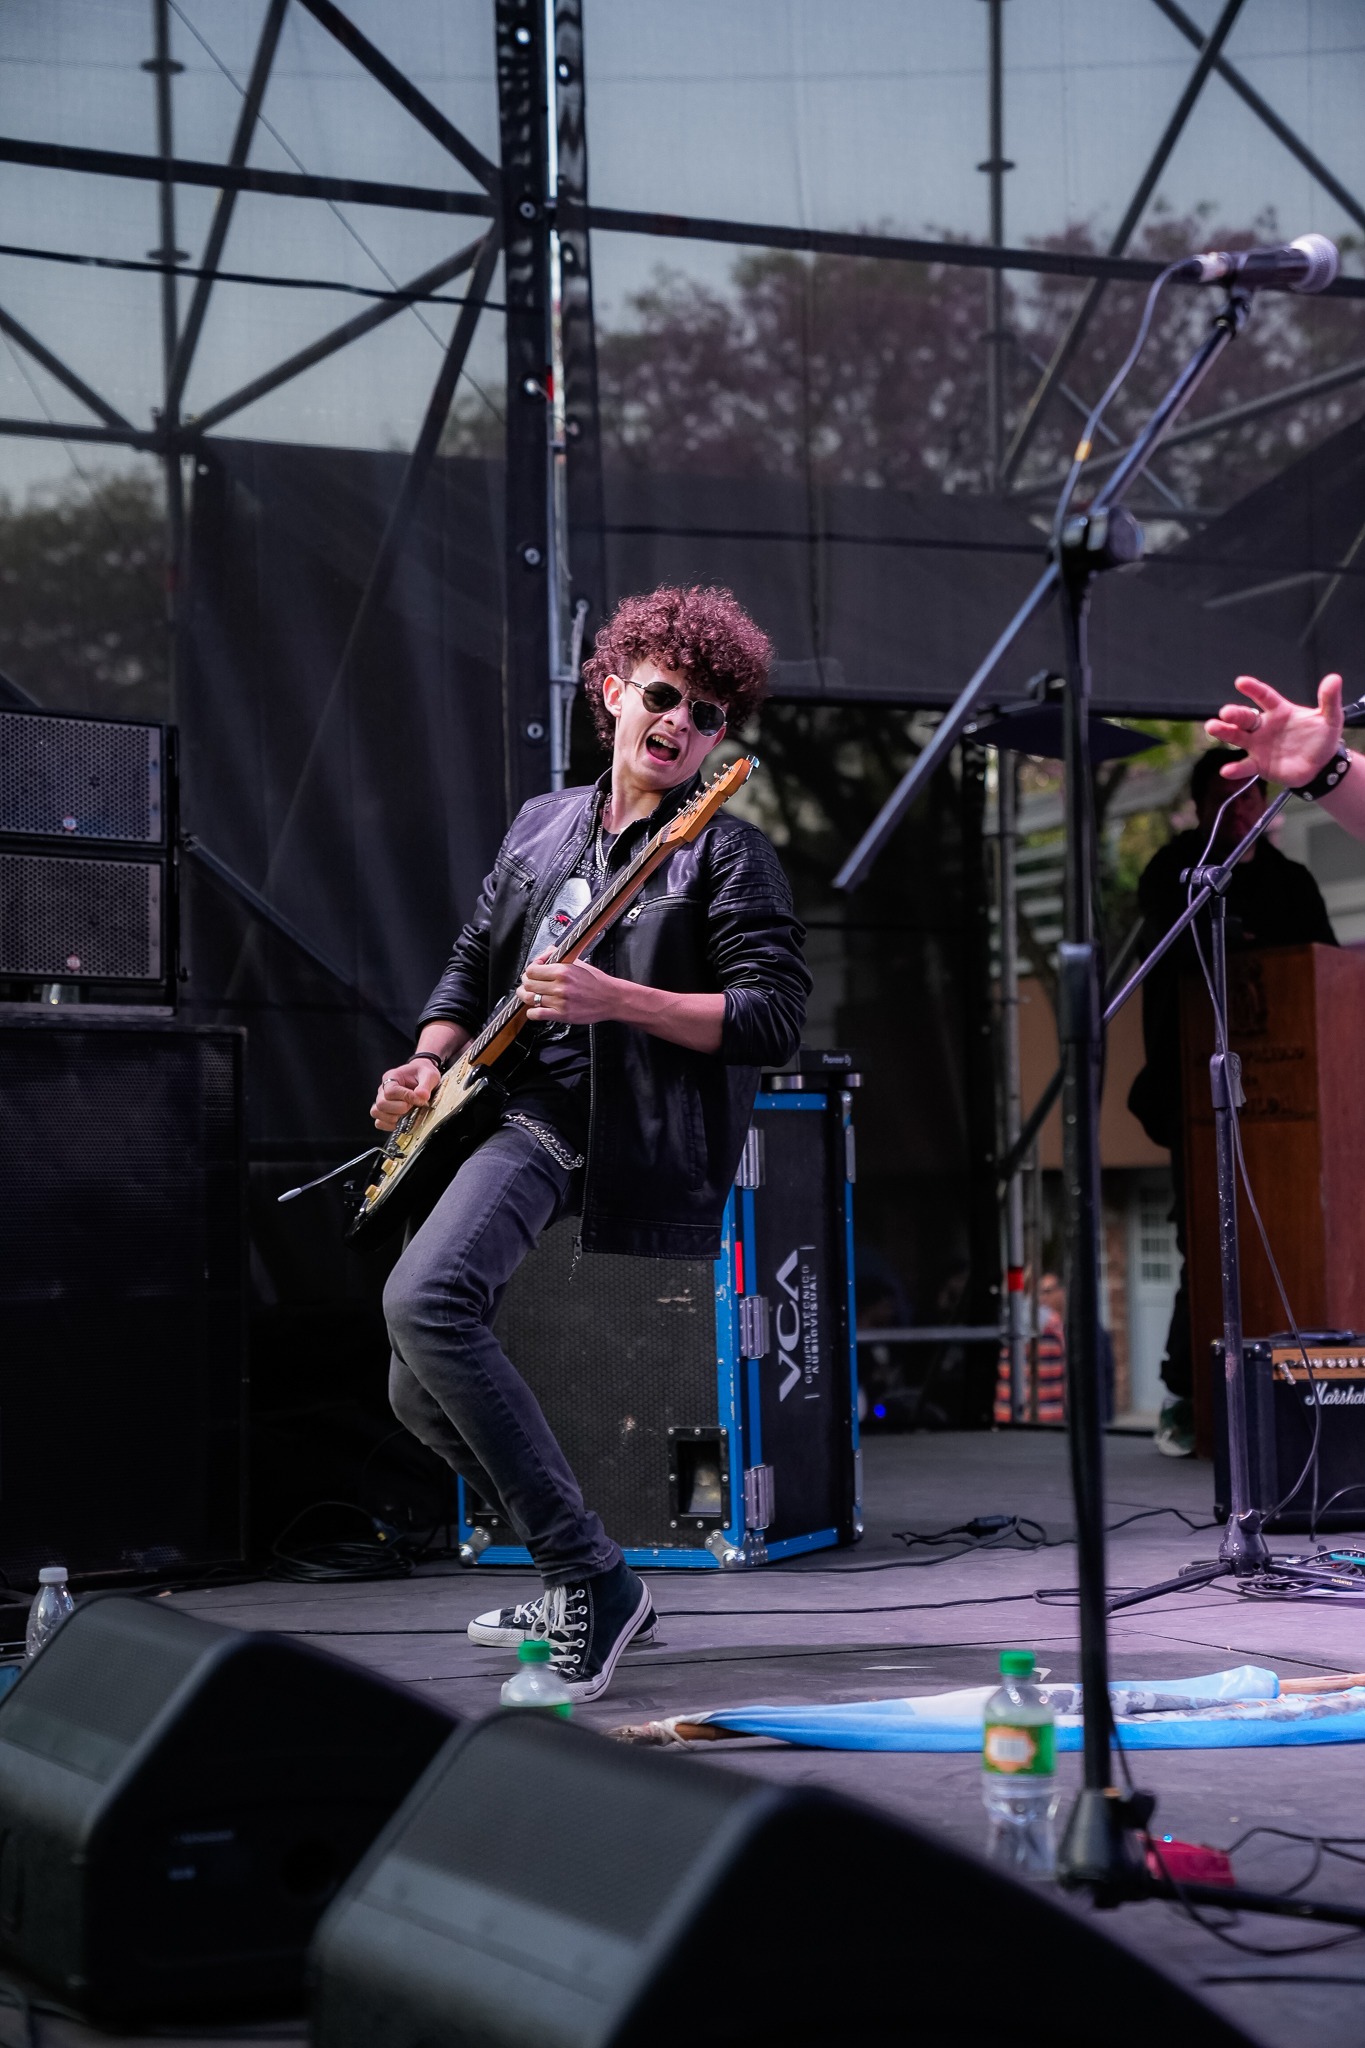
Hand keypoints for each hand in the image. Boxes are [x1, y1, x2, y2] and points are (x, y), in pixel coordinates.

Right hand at [370, 1058, 439, 1131]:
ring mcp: (382, 1101)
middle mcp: (383, 1089)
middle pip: (381, 1103)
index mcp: (391, 1077)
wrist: (422, 1077)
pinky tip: (402, 1121)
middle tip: (412, 1106)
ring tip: (407, 1113)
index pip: (390, 1091)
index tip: (419, 1099)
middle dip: (399, 1108)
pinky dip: (390, 1125)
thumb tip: (422, 1096)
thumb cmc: (423, 1074)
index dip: (405, 1097)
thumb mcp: (429, 1075)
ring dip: (393, 1117)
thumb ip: (426, 1084)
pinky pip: (379, 1123)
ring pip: (376, 1112)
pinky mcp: (385, 1113)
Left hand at [518, 954, 624, 1024]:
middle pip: (528, 984)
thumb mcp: (578, 962)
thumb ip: (559, 956)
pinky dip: (532, 1012)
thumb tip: (546, 952)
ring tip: (529, 995)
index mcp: (562, 970)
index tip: (534, 971)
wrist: (610, 998)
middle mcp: (559, 986)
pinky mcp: (561, 1015)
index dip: (530, 970)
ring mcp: (559, 1001)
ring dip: (526, 996)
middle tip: (529, 983)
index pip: (532, 969)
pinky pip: (536, 1014)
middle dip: (526, 983)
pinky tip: (536, 1009)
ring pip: (530, 998)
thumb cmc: (596, 981)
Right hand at [1205, 673, 1343, 786]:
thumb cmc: (1321, 738)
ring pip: (1237, 737)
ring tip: (1213, 728)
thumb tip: (1334, 679)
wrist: (1321, 766)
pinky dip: (1235, 769)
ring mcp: (1258, 745)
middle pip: (1245, 717)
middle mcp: (1264, 726)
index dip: (1253, 689)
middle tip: (1225, 712)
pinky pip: (1245, 766)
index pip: (1264, 697)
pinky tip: (1227, 770)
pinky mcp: (1258, 764)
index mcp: (1279, 711)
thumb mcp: (1330, 718)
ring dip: (1224, 733)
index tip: (1241, 682)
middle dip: (1233, 714)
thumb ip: (1329, 699)